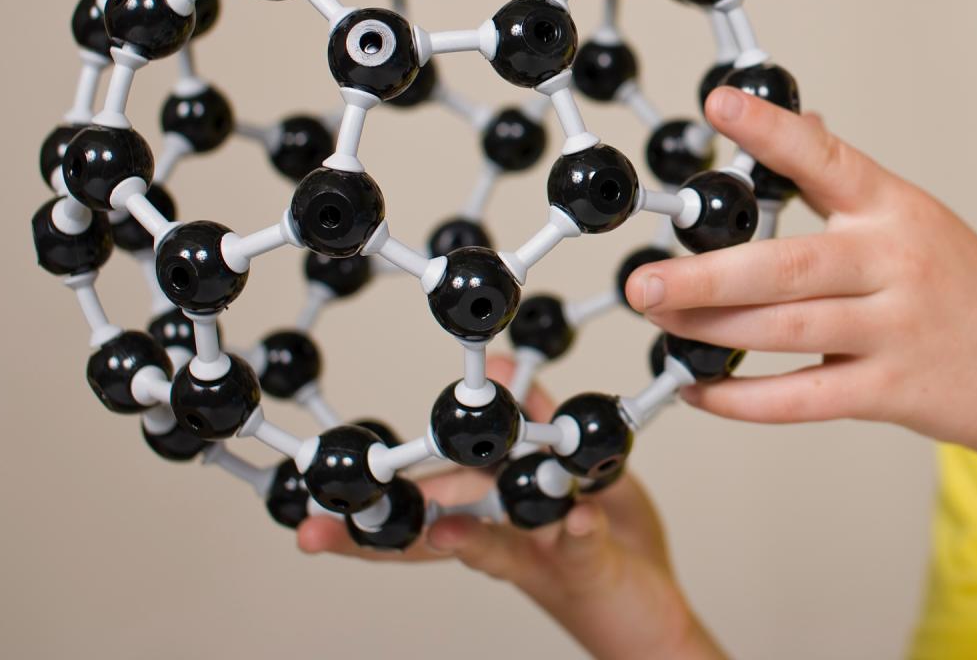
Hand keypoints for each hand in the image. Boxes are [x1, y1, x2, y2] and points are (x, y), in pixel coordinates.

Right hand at [297, 355, 724, 659]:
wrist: (656, 611)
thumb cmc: (608, 541)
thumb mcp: (577, 467)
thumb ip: (539, 421)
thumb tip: (500, 365)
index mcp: (492, 509)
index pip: (424, 501)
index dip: (374, 499)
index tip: (320, 493)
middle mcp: (505, 540)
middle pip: (434, 532)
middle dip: (382, 530)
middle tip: (327, 527)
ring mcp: (543, 557)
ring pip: (494, 549)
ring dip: (465, 538)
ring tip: (437, 532)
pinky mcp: (588, 567)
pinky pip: (580, 547)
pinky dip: (575, 533)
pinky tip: (574, 519)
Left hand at [629, 85, 976, 457]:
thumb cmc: (966, 288)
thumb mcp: (919, 218)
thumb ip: (852, 183)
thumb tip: (799, 125)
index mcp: (897, 211)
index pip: (829, 162)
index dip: (773, 132)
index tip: (720, 105)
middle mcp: (895, 265)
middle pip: (787, 267)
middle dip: (705, 275)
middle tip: (643, 280)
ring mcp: (894, 332)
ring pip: (785, 331)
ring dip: (712, 329)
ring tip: (659, 321)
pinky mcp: (888, 392)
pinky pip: (802, 397)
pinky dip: (743, 397)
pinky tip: (700, 389)